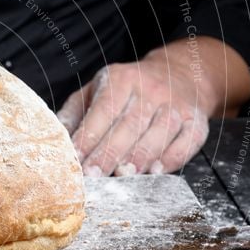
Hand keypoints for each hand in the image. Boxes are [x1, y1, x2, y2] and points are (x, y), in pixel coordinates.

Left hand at [56, 48, 215, 175]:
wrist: (181, 73)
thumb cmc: (127, 89)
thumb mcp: (96, 89)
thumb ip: (74, 113)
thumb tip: (52, 138)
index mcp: (120, 79)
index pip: (103, 111)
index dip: (89, 137)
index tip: (75, 161)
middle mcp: (150, 89)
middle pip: (130, 124)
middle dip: (110, 152)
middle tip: (93, 176)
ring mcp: (176, 104)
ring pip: (160, 131)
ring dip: (140, 156)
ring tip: (122, 176)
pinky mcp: (197, 120)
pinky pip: (188, 140)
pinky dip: (172, 157)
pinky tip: (155, 172)